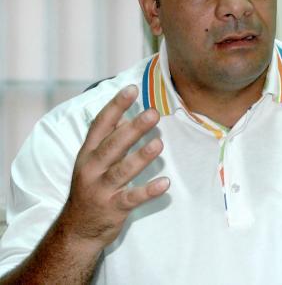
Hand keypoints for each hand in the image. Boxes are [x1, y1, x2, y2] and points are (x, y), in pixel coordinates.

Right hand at [60, 85, 169, 248]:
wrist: (77, 231)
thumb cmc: (91, 188)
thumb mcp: (92, 161)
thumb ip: (108, 138)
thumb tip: (122, 114)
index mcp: (88, 153)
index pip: (101, 125)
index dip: (116, 106)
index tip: (132, 89)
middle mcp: (92, 169)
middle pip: (113, 145)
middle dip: (133, 129)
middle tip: (153, 113)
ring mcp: (101, 190)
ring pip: (122, 171)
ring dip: (141, 157)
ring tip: (159, 144)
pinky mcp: (113, 208)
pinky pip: (132, 199)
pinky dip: (148, 191)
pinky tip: (165, 183)